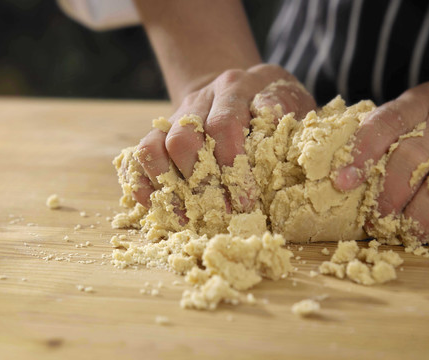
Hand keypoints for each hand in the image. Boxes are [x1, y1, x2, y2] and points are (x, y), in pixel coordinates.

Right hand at [132, 64, 315, 210]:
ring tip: (186, 216)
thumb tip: (273, 120)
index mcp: (234, 87)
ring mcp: (176, 115)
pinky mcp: (161, 132)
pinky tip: (154, 203)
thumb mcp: (290, 96)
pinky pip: (139, 154)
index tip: (245, 202)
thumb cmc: (270, 101)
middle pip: (182, 138)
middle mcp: (200, 99)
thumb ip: (287, 108)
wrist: (236, 87)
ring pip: (154, 146)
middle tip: (219, 213)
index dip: (231, 166)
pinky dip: (142, 180)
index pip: (224, 126)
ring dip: (168, 185)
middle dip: (199, 182)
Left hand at [334, 78, 428, 248]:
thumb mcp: (416, 107)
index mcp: (422, 104)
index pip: (386, 124)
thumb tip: (343, 169)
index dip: (361, 152)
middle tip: (375, 219)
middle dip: (388, 195)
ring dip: (420, 217)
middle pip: (412, 159)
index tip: (342, 181)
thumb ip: (386, 129)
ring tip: (404, 232)